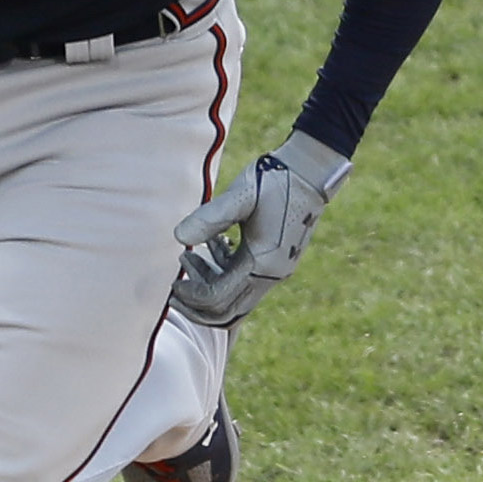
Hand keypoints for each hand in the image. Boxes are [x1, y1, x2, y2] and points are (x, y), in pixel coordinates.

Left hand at [171, 130, 349, 327]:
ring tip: (186, 258)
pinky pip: (244, 279)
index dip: (192, 296)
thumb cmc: (275, 180)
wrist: (310, 170)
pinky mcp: (274, 258)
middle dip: (197, 305)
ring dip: (208, 285)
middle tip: (172, 291)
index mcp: (263, 265)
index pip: (220, 298)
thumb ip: (209, 217)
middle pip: (229, 311)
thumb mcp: (240, 197)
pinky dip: (223, 271)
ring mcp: (275, 268)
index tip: (172, 283)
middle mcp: (272, 274)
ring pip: (235, 297)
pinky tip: (212, 245)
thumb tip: (179, 238)